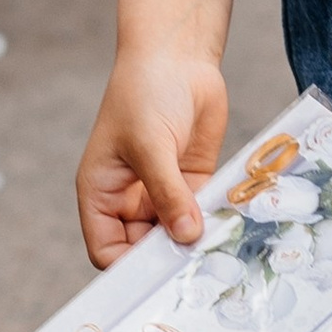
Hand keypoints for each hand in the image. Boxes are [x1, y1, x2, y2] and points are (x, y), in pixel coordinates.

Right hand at [76, 44, 228, 266]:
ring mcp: (162, 191)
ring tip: (216, 250)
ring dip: (194, 242)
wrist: (178, 56)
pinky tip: (229, 226)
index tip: (157, 276)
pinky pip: (201, 214)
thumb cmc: (145, 92)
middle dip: (166, 258)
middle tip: (195, 268)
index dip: (127, 268)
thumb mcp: (150, 145)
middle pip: (144, 249)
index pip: (107, 249)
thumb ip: (168, 193)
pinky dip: (214, 222)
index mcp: (102, 193)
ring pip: (176, 235)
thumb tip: (186, 236)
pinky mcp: (193, 181)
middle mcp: (130, 199)